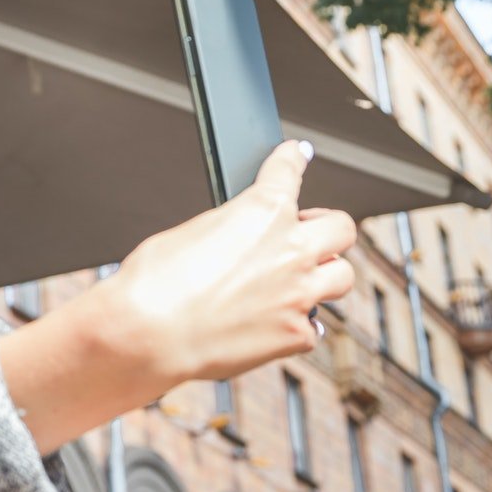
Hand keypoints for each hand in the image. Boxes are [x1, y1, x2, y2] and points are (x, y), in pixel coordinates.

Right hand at [0, 139, 358, 454]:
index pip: (289, 172)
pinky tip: (281, 321)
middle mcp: (291, 250)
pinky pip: (314, 326)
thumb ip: (230, 228)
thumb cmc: (155, 283)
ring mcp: (299, 294)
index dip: (293, 159)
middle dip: (326, 226)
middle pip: (341, 228)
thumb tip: (237, 237)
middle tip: (308, 231)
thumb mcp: (189, 232)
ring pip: (343, 277)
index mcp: (264, 211)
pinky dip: (300, 323)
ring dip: (325, 274)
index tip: (297, 156)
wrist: (148, 333)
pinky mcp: (295, 335)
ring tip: (302, 279)